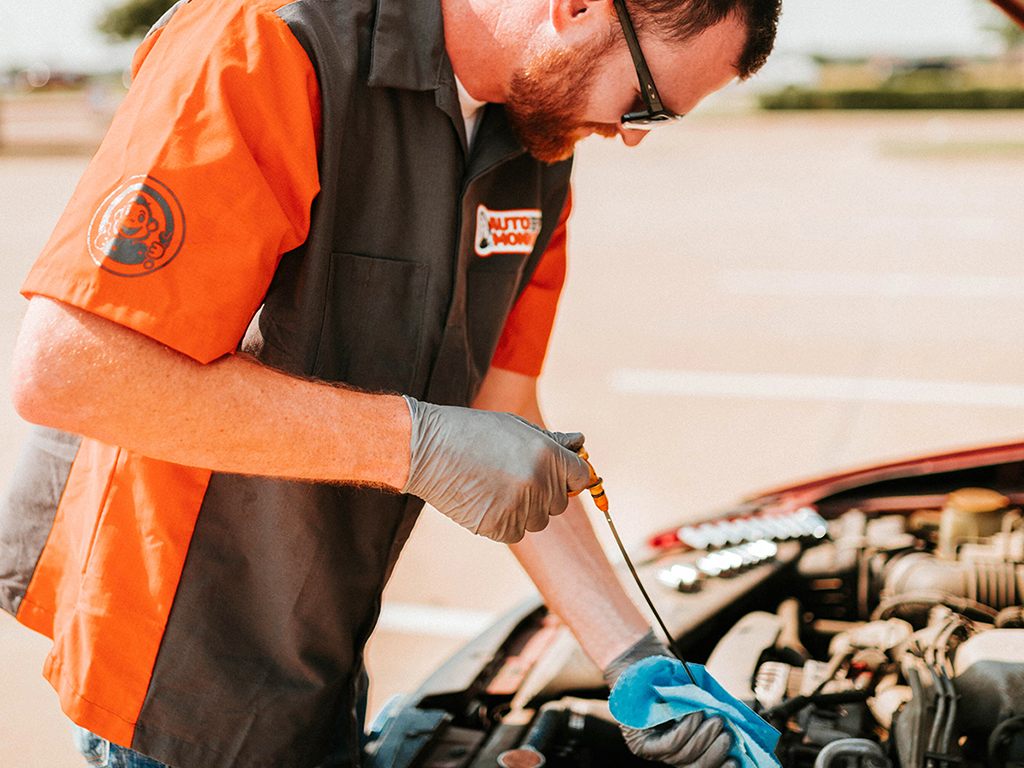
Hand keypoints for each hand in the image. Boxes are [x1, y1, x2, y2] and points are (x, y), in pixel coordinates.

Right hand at [400, 396, 592, 542]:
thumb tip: (580, 443)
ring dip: (524, 509)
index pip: (582, 477)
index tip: (559, 475)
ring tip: (494, 486)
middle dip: (543, 493)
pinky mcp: (499, 527)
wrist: (427, 448)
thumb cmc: (472, 432)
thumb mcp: (517, 427)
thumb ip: (553, 441)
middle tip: (512, 476)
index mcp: (547, 455)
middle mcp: (539, 483)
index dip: (570, 476)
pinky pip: (515, 532)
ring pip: (538, 521)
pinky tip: (484, 500)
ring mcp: (520, 508)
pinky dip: (503, 522)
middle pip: (559, 503)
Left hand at [604, 631, 735, 767]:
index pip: (702, 766)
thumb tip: (739, 728)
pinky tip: (695, 715)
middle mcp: (667, 753)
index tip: (737, 760)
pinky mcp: (639, 742)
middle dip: (716, 753)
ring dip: (703, 739)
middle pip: (695, 766)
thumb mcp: (697, 696)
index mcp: (682, 746)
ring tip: (716, 720)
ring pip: (683, 756)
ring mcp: (652, 749)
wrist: (640, 659)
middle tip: (728, 733)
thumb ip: (712, 712)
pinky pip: (667, 745)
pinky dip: (685, 731)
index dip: (721, 767)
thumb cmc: (669, 677)